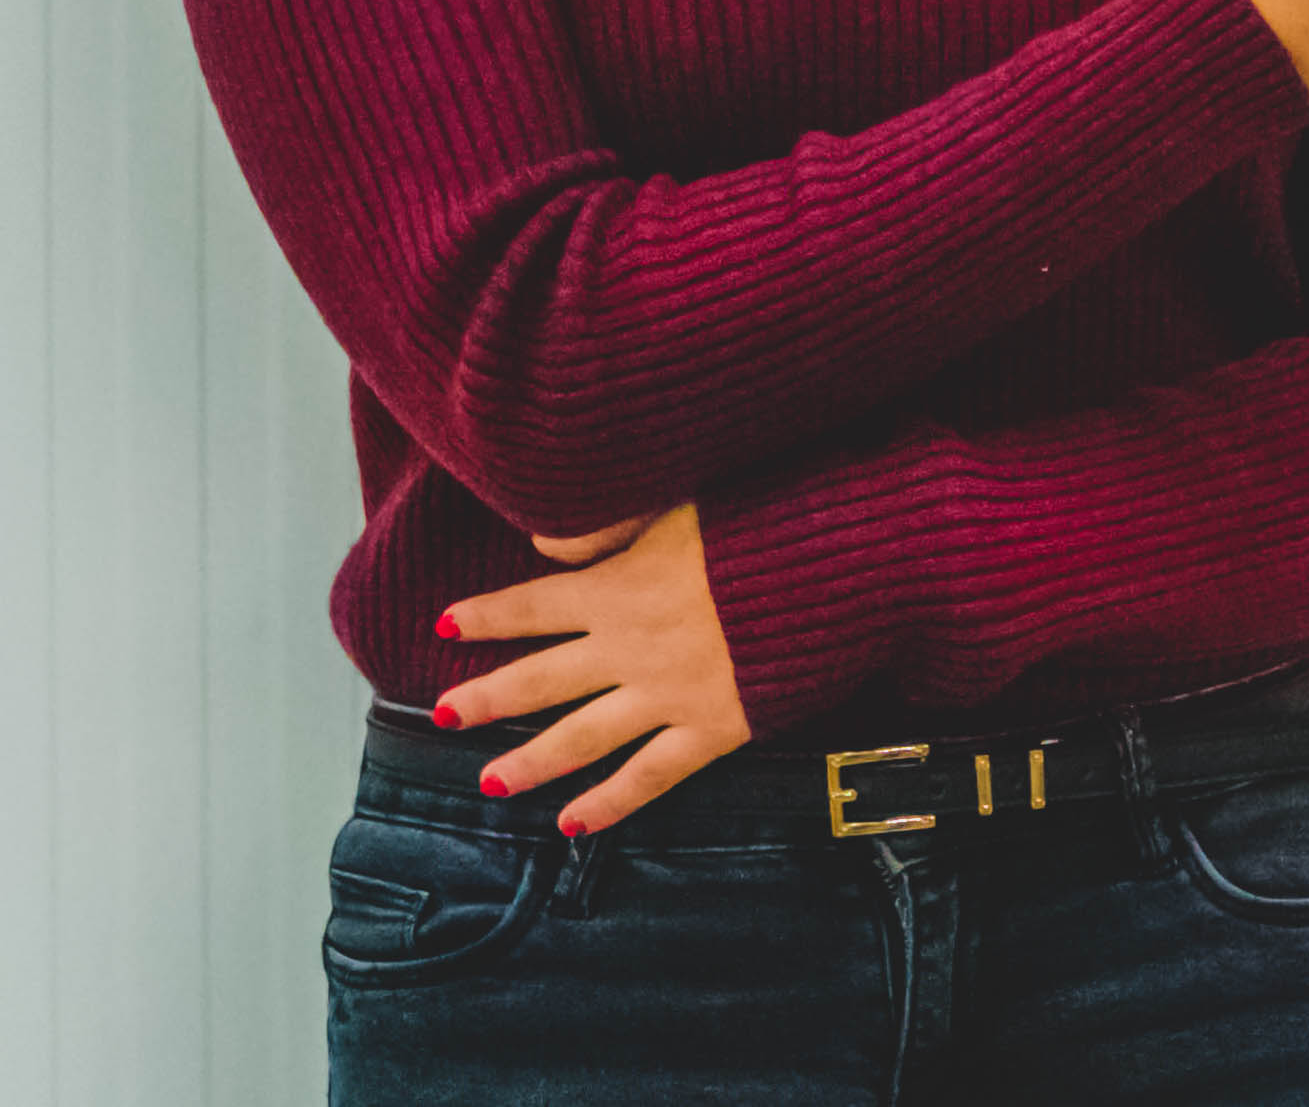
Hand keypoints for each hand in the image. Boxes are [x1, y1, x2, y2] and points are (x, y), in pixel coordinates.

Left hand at [430, 501, 752, 834]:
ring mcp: (669, 694)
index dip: (487, 614)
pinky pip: (651, 774)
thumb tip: (544, 542)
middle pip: (541, 678)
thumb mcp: (686, 504)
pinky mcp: (713, 727)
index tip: (444, 624)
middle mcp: (632, 647)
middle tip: (443, 715)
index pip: (535, 604)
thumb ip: (611, 525)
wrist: (846, 568)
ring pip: (583, 736)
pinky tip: (575, 823)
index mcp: (622, 587)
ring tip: (492, 784)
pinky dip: (612, 801)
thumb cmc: (770, 522)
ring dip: (532, 761)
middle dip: (487, 697)